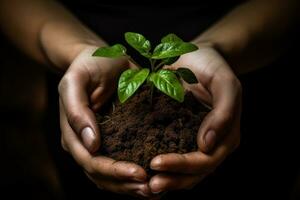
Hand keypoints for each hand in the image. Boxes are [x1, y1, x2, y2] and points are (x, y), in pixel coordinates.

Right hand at [58, 46, 154, 197]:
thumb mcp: (77, 81)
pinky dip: (136, 175)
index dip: (114, 171)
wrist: (100, 60)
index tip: (140, 174)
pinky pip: (125, 163)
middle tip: (153, 188)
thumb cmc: (88, 67)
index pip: (91, 162)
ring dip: (133, 187)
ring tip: (157, 190)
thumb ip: (77, 110)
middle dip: (127, 185)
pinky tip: (155, 178)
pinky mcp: (117, 139)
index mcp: (73, 134)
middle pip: (102, 176)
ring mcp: (101, 144)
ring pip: (113, 177)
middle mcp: (86, 144)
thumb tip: (91, 143)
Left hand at [148, 46, 241, 192]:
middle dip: (172, 179)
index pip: (205, 160)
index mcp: (225, 136)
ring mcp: (195, 141)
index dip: (182, 166)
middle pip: (194, 173)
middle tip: (148, 185)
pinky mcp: (179, 135)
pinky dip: (161, 166)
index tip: (156, 163)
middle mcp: (211, 144)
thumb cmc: (212, 67)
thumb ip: (223, 112)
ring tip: (143, 184)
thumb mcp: (224, 83)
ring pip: (183, 171)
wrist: (197, 57)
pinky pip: (171, 155)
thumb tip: (206, 145)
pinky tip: (142, 168)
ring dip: (165, 179)